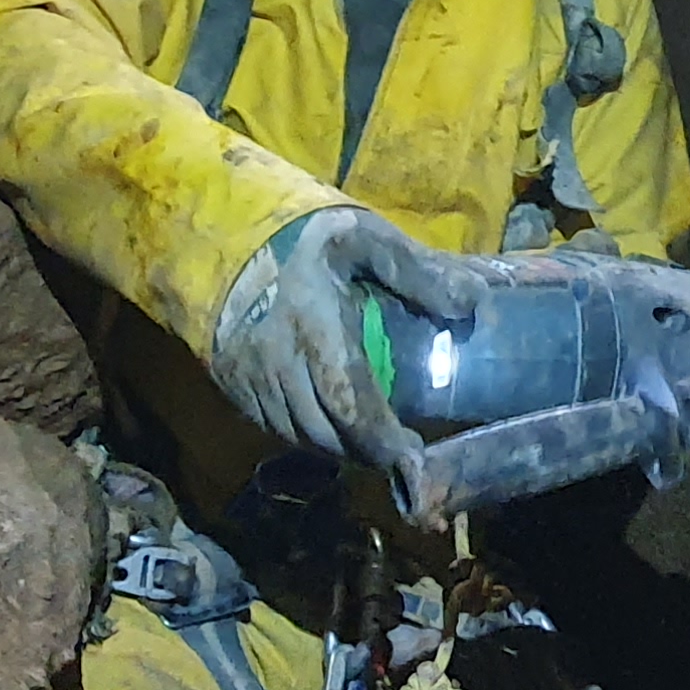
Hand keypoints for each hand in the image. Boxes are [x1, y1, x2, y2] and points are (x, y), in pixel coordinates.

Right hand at [209, 207, 489, 471]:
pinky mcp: (232, 382)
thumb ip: (416, 272)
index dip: (383, 443)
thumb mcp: (364, 238)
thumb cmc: (303, 234)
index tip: (414, 460)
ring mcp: (249, 376)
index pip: (350, 406)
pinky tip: (329, 426)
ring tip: (371, 443)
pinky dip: (306, 435)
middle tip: (402, 453)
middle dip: (367, 453)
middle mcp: (277, 361)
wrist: (217, 230)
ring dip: (338, 448)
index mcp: (315, 326)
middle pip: (327, 433)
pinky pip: (273, 427)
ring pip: (299, 436)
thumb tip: (472, 305)